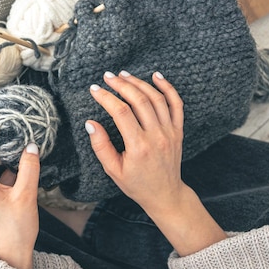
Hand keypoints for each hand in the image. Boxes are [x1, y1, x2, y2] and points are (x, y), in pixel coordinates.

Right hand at [86, 71, 187, 214]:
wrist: (165, 194)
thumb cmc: (136, 184)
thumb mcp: (113, 170)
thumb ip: (100, 146)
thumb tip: (90, 123)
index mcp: (139, 147)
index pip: (121, 113)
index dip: (106, 98)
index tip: (94, 89)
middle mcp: (157, 136)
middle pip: (140, 100)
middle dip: (121, 85)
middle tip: (107, 76)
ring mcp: (170, 132)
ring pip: (156, 98)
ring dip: (139, 83)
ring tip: (124, 75)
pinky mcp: (178, 130)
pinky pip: (176, 104)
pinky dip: (167, 88)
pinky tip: (155, 76)